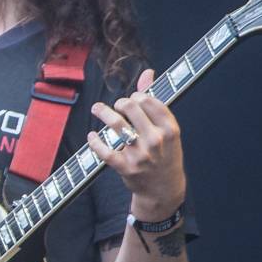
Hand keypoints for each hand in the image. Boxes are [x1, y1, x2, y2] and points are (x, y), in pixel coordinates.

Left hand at [86, 68, 186, 219]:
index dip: (137, 96)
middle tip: (117, 106)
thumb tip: (147, 72)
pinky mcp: (126, 168)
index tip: (133, 99)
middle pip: (131, 108)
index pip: (149, 100)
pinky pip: (105, 151)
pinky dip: (95, 142)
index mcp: (170, 129)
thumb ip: (155, 101)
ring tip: (97, 109)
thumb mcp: (167, 130)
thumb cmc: (165, 154)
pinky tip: (92, 136)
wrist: (164, 189)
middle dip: (120, 103)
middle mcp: (156, 140)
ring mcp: (140, 155)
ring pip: (116, 125)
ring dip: (102, 113)